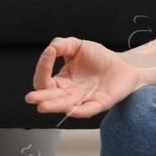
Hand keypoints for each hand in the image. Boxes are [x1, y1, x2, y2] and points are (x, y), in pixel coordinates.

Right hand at [24, 36, 143, 118]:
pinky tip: (70, 110)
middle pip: (51, 98)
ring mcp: (84, 99)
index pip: (44, 80)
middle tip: (31, 98)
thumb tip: (49, 49)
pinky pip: (88, 110)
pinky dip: (79, 111)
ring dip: (55, 106)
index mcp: (62, 81)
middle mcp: (70, 93)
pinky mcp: (100, 103)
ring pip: (66, 105)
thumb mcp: (77, 46)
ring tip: (43, 106)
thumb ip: (61, 45)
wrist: (124, 63)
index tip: (49, 53)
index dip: (43, 68)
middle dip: (41, 97)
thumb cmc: (99, 57)